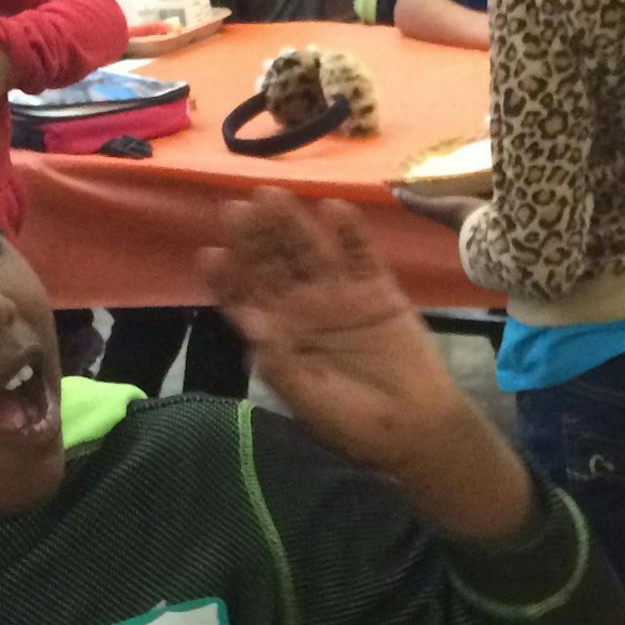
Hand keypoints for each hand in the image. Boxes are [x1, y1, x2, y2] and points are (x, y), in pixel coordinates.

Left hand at [202, 190, 469, 469]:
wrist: (413, 429)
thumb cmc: (351, 421)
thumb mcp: (305, 397)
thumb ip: (278, 359)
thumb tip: (250, 322)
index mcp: (278, 334)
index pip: (245, 298)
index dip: (228, 278)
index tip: (212, 256)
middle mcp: (303, 307)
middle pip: (273, 265)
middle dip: (255, 238)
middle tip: (238, 208)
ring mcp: (339, 293)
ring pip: (311, 250)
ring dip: (292, 224)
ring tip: (274, 195)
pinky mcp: (376, 288)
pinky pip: (361, 255)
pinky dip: (350, 233)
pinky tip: (334, 210)